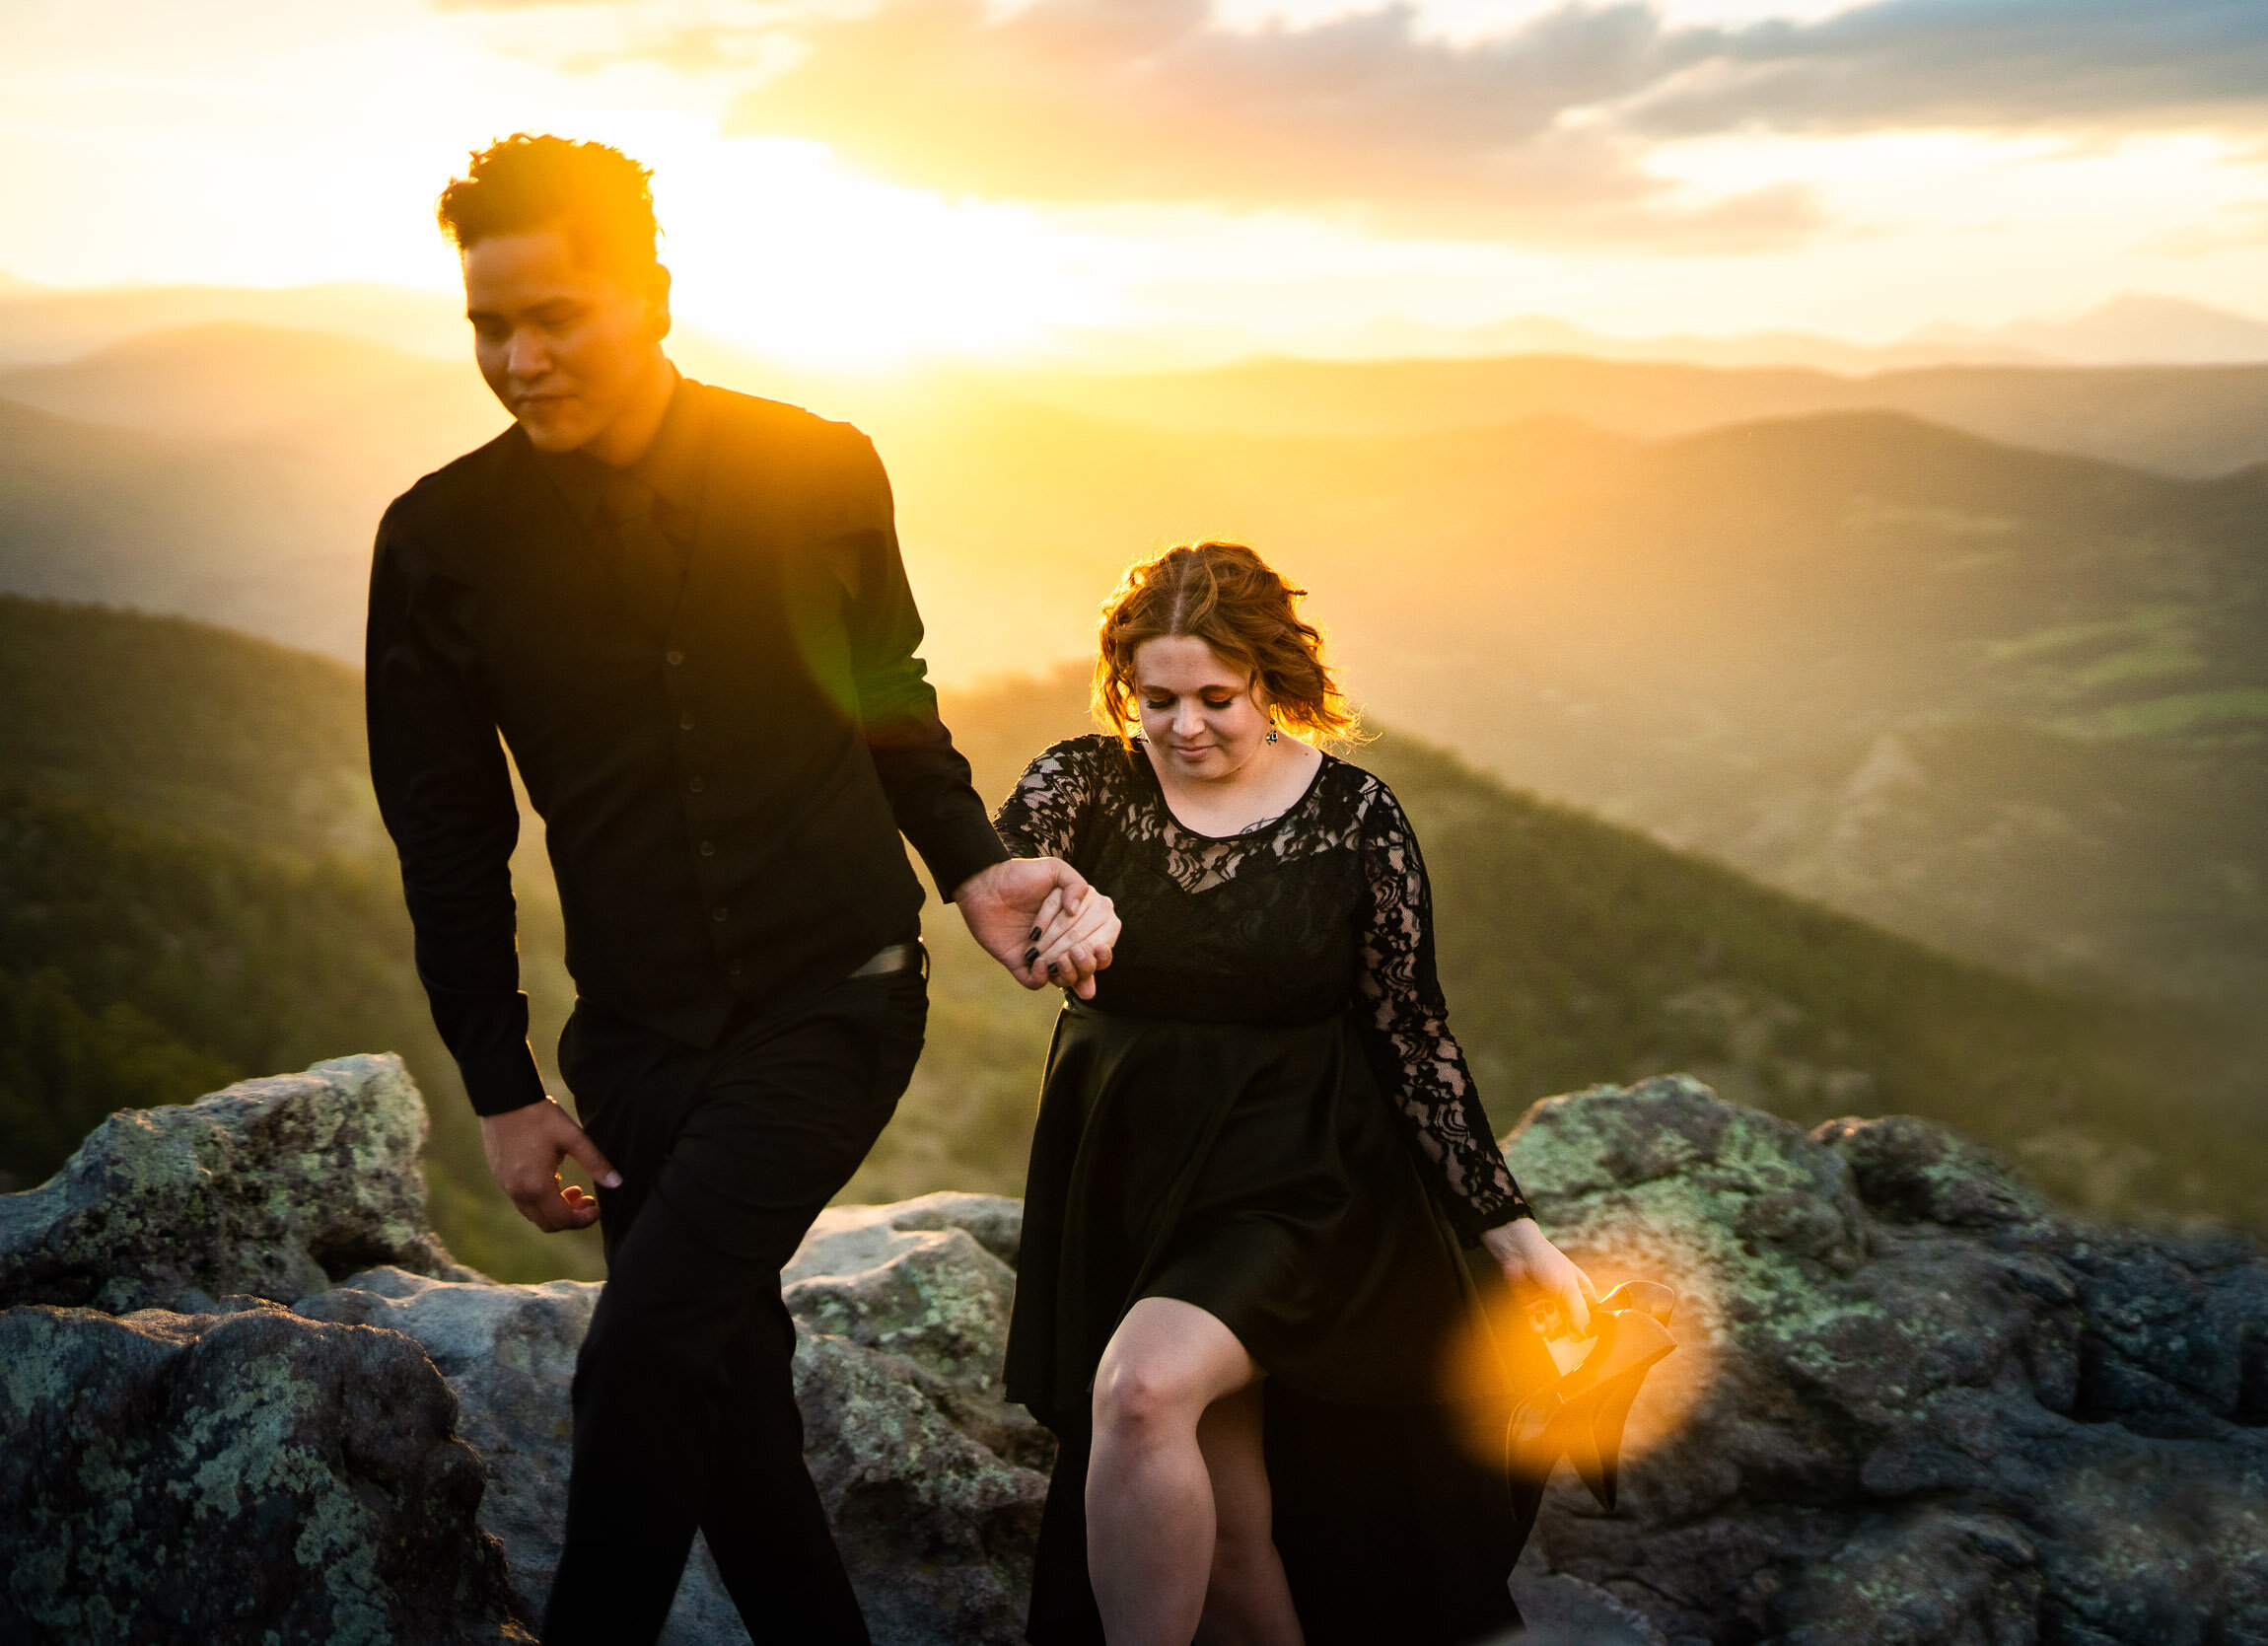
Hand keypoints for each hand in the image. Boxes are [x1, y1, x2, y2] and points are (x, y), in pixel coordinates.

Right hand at [480, 1097, 620, 1232]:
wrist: (504, 1100)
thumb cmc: (540, 1117)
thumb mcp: (573, 1137)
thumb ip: (595, 1162)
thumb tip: (617, 1183)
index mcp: (537, 1185)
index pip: (563, 1219)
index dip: (584, 1220)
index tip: (598, 1208)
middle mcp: (518, 1192)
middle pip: (547, 1224)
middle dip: (571, 1218)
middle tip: (588, 1200)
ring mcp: (506, 1186)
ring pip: (534, 1215)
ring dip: (555, 1210)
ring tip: (573, 1189)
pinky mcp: (500, 1178)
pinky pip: (523, 1202)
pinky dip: (541, 1200)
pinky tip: (553, 1179)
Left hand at [951, 857, 1119, 998]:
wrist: (984, 884)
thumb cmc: (1020, 875)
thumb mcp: (1054, 869)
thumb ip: (1076, 884)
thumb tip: (1076, 911)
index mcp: (1080, 921)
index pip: (1102, 943)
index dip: (1102, 950)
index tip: (1098, 947)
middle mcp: (1064, 941)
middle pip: (1086, 963)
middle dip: (1081, 957)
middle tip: (1072, 949)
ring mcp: (1044, 955)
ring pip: (1065, 979)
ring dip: (1066, 973)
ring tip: (1056, 958)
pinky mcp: (1021, 965)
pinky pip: (1036, 983)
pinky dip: (1040, 977)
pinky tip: (1035, 961)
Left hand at [1482, 1217, 1596, 1339]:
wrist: (1519, 1253)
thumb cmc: (1549, 1263)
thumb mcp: (1570, 1287)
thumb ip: (1580, 1312)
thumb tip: (1587, 1333)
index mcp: (1582, 1294)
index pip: (1591, 1318)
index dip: (1588, 1327)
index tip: (1583, 1331)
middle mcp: (1567, 1301)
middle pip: (1572, 1327)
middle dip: (1568, 1328)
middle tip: (1564, 1324)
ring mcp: (1550, 1305)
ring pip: (1555, 1329)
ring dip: (1551, 1323)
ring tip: (1546, 1309)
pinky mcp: (1533, 1309)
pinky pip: (1538, 1327)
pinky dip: (1537, 1326)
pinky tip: (1536, 1315)